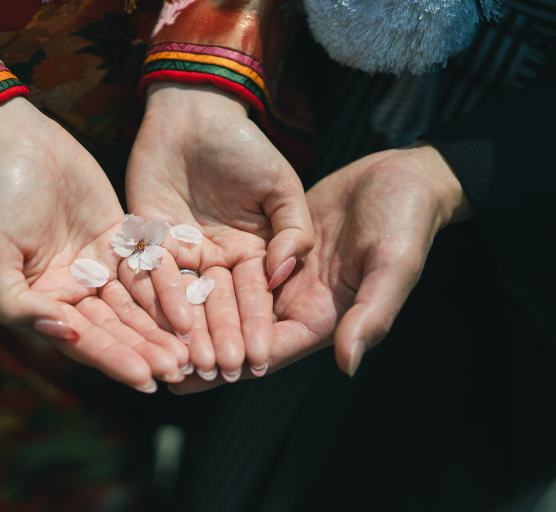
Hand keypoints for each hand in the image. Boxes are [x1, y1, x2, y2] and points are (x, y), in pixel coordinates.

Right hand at [0, 97, 187, 391]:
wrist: (19, 145)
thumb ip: (18, 304)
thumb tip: (62, 334)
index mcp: (44, 302)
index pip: (84, 341)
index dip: (114, 360)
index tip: (146, 380)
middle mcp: (74, 291)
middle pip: (116, 328)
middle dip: (146, 349)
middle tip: (179, 370)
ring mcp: (99, 266)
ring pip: (136, 303)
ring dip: (162, 326)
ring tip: (191, 348)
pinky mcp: (120, 240)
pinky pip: (147, 268)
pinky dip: (167, 287)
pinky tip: (192, 305)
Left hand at [124, 83, 312, 380]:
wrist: (195, 111)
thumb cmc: (246, 145)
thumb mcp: (283, 186)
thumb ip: (294, 230)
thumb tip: (280, 274)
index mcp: (257, 254)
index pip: (259, 300)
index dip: (259, 328)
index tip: (259, 358)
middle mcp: (220, 261)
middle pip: (220, 307)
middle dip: (220, 339)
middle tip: (218, 373)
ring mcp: (185, 254)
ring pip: (185, 298)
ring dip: (186, 331)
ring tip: (185, 363)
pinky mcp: (150, 241)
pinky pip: (151, 273)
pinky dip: (154, 298)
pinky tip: (153, 324)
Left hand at [171, 142, 472, 392]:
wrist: (400, 175)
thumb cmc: (405, 218)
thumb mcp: (394, 264)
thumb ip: (372, 313)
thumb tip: (348, 365)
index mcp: (324, 315)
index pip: (273, 348)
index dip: (234, 364)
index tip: (192, 380)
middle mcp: (296, 301)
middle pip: (242, 332)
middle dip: (202, 349)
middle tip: (157, 364)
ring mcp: (281, 275)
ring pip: (230, 301)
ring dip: (194, 317)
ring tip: (149, 329)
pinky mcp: (269, 247)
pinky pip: (232, 265)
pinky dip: (202, 275)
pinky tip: (166, 279)